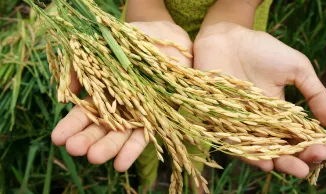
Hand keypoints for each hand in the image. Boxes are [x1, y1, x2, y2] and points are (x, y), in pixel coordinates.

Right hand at [51, 21, 191, 171]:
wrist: (163, 37)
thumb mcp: (102, 47)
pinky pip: (145, 135)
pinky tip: (121, 163)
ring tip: (94, 157)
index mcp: (103, 92)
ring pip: (121, 134)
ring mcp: (138, 113)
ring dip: (108, 147)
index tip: (58, 138)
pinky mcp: (158, 116)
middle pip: (101, 127)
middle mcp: (119, 106)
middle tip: (75, 149)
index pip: (84, 113)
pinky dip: (133, 149)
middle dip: (87, 139)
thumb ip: (82, 67)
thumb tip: (66, 93)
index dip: (72, 125)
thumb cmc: (130, 41)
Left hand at [193, 22, 325, 177]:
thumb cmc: (261, 50)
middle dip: (297, 160)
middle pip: (280, 149)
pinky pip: (233, 142)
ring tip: (295, 168)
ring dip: (278, 162)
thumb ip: (314, 93)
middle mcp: (260, 122)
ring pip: (259, 150)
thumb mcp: (296, 68)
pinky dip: (247, 154)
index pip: (298, 137)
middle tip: (311, 163)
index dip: (314, 146)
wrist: (227, 38)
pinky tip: (264, 162)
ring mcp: (240, 123)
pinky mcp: (219, 121)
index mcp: (279, 113)